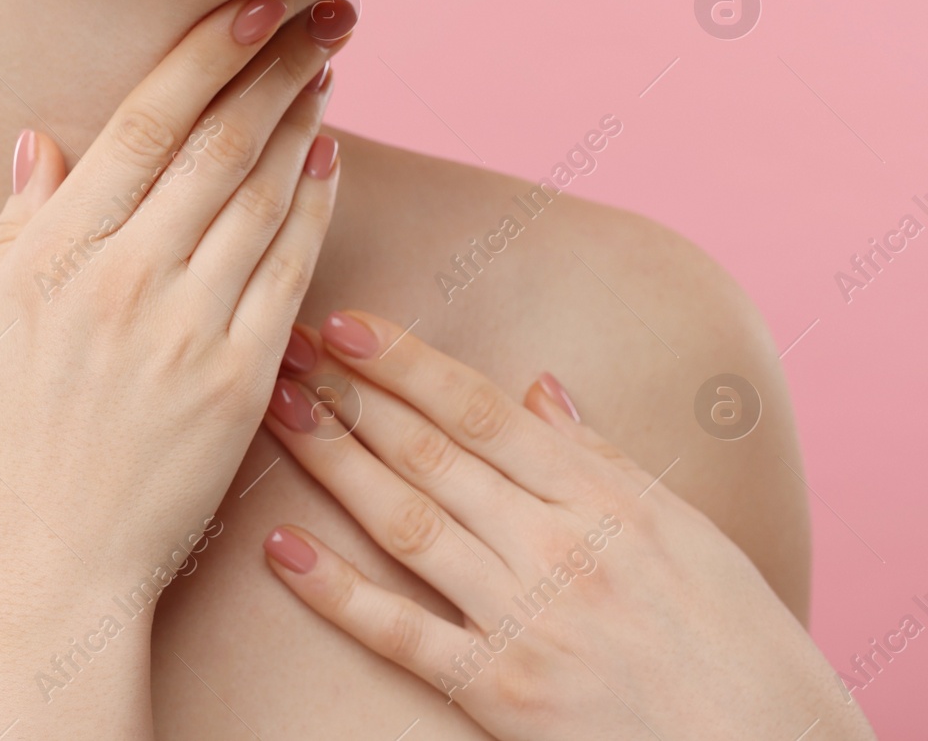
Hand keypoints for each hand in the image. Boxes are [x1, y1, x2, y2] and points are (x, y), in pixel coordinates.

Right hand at [0, 0, 352, 736]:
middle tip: (325, 13)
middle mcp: (126, 277)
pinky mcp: (239, 380)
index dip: (207, 53)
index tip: (255, 1)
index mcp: (52, 255)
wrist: (41, 573)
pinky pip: (289, 271)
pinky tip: (330, 158)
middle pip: (217, 144)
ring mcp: (188, 327)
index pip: (145, 125)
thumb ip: (14, 226)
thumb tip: (46, 140)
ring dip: (301, 119)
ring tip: (329, 65)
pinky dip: (314, 207)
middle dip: (276, 65)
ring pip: (260, 195)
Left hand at [260, 311, 875, 740]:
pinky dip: (338, 592)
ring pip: (405, 522)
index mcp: (604, 497)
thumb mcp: (686, 529)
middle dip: (350, 395)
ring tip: (276, 414)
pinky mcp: (498, 692)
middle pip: (429, 454)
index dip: (406, 363)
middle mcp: (555, 546)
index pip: (480, 411)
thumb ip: (603, 456)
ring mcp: (522, 619)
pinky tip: (282, 549)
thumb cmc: (738, 639)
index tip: (347, 323)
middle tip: (287, 350)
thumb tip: (541, 387)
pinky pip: (402, 634)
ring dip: (333, 463)